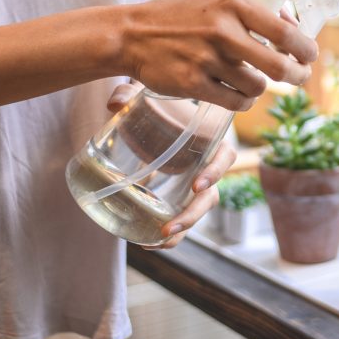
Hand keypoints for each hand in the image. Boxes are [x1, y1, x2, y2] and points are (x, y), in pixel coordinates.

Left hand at [106, 83, 236, 249]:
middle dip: (192, 215)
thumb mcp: (145, 95)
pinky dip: (168, 236)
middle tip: (170, 226)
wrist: (154, 116)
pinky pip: (180, 220)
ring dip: (181, 230)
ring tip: (157, 240)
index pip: (224, 157)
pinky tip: (146, 244)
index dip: (215, 172)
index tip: (197, 185)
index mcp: (209, 140)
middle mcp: (206, 167)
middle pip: (210, 198)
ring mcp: (193, 186)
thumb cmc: (159, 104)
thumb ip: (129, 95)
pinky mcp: (178, 197)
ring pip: (196, 214)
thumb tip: (114, 103)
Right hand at [121, 0, 317, 110]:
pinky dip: (242, 101)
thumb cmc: (183, 15)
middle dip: (296, 76)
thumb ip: (257, 8)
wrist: (132, 34)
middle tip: (297, 77)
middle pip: (279, 67)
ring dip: (258, 88)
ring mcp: (207, 59)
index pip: (286, 31)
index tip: (309, 56)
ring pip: (257, 88)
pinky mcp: (192, 84)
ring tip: (248, 80)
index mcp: (234, 2)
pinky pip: (236, 102)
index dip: (305, 49)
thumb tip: (295, 28)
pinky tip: (235, 93)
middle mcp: (222, 30)